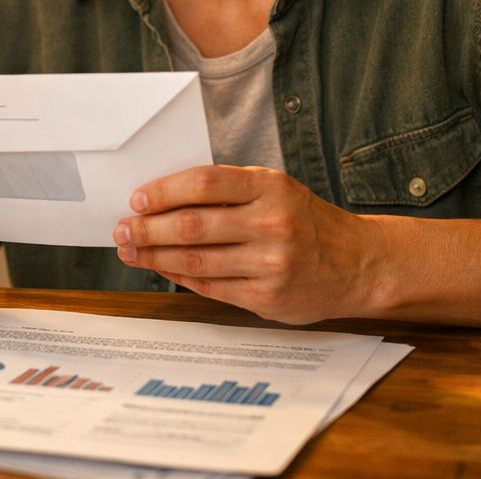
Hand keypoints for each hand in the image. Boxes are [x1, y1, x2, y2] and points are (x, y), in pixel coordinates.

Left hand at [112, 165, 380, 323]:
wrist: (358, 264)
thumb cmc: (305, 221)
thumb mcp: (275, 190)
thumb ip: (228, 191)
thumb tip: (163, 198)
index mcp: (270, 187)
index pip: (204, 183)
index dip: (164, 191)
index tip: (137, 198)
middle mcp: (271, 224)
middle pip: (192, 225)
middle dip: (147, 228)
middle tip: (122, 229)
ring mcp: (270, 263)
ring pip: (196, 260)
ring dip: (154, 255)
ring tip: (131, 250)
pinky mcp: (267, 298)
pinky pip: (210, 287)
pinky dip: (179, 276)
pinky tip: (161, 267)